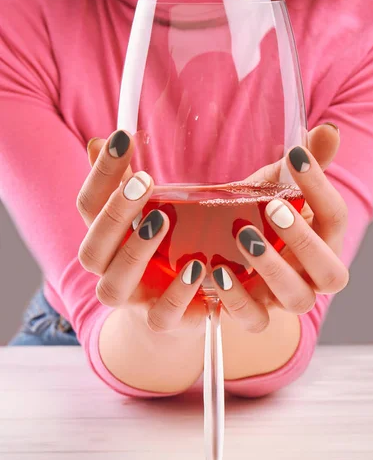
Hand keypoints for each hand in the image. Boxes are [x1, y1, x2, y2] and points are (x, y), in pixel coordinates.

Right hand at [77, 130, 206, 334]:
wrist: (174, 308)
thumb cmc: (158, 251)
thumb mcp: (143, 214)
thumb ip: (123, 182)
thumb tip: (99, 140)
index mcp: (103, 239)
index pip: (88, 206)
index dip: (100, 174)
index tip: (122, 139)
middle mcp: (108, 270)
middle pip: (93, 248)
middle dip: (115, 214)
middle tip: (144, 181)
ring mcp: (133, 299)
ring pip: (115, 283)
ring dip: (136, 251)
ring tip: (161, 220)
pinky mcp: (161, 320)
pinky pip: (162, 315)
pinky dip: (178, 293)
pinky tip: (197, 266)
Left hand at [210, 123, 348, 332]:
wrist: (225, 253)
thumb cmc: (257, 217)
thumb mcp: (273, 188)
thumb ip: (299, 168)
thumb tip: (328, 131)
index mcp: (324, 241)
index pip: (335, 219)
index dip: (320, 188)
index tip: (295, 155)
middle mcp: (312, 276)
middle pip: (331, 273)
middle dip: (304, 239)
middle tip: (274, 207)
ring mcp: (284, 299)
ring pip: (298, 299)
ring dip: (272, 268)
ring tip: (242, 235)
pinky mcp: (254, 315)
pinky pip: (255, 321)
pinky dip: (237, 299)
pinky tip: (218, 270)